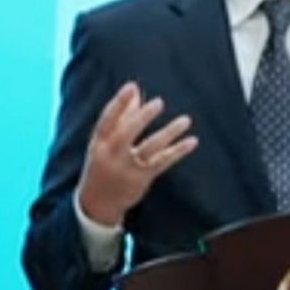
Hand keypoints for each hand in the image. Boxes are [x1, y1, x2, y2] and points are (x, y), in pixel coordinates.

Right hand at [76, 82, 197, 225]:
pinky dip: (177, 151)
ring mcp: (126, 168)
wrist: (98, 203)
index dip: (119, 103)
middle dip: (142, 117)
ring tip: (186, 120)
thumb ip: (122, 117)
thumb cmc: (104, 163)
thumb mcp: (106, 142)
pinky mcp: (141, 179)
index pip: (107, 119)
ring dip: (169, 133)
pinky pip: (162, 162)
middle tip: (159, 102)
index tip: (132, 86)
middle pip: (127, 133)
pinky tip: (192, 141)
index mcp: (99, 142)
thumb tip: (137, 91)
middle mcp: (111, 155)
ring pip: (150, 148)